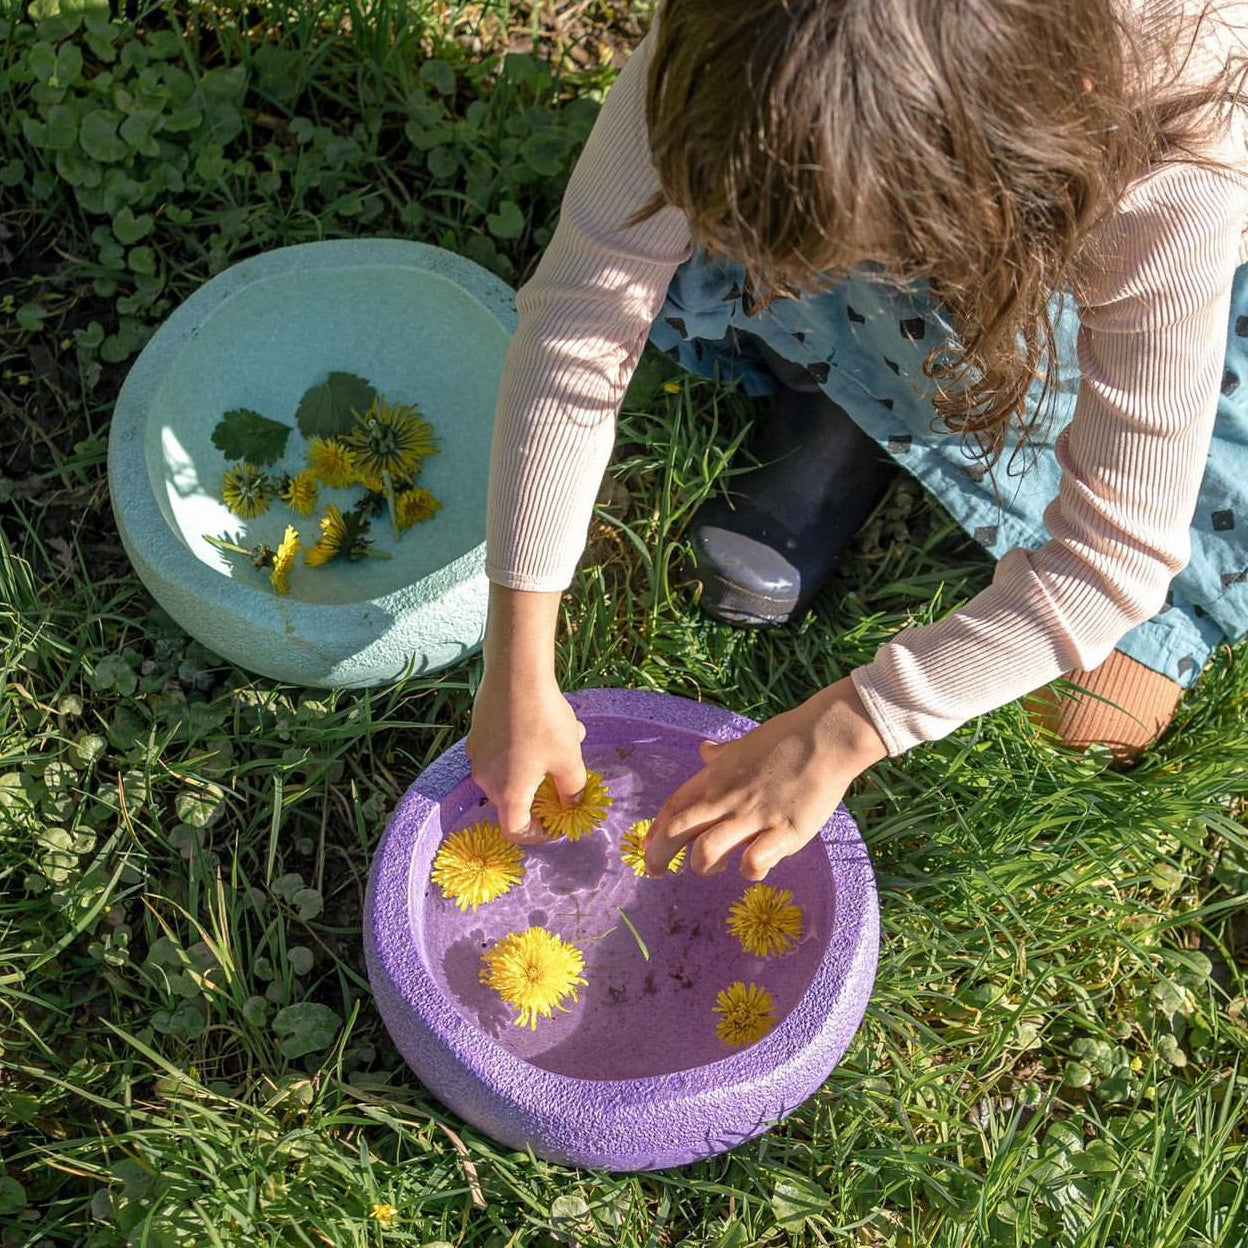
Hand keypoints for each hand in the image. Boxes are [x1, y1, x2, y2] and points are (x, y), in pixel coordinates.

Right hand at [466, 672, 586, 842]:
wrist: (515, 674)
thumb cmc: (544, 722)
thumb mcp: (569, 759)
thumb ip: (572, 789)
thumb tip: (571, 802)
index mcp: (508, 793)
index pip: (515, 830)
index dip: (536, 834)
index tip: (555, 823)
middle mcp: (485, 779)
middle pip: (513, 799)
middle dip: (543, 790)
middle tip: (567, 772)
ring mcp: (478, 754)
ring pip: (511, 770)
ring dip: (539, 763)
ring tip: (568, 737)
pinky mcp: (478, 732)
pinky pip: (503, 751)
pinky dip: (525, 746)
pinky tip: (547, 720)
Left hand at [643, 678, 886, 880]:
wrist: (825, 738)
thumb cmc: (786, 739)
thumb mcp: (744, 745)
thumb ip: (721, 756)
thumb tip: (704, 750)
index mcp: (716, 778)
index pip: (673, 807)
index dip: (655, 831)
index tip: (647, 847)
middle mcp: (728, 799)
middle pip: (679, 831)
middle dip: (660, 855)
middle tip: (656, 872)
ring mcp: (755, 817)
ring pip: (708, 851)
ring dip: (703, 865)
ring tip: (715, 867)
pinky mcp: (784, 832)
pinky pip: (755, 862)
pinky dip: (748, 871)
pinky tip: (753, 867)